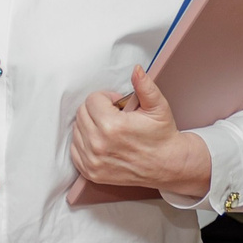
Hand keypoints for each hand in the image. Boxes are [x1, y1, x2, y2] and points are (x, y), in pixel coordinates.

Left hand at [71, 68, 211, 196]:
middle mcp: (99, 145)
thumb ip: (144, 86)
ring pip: (77, 130)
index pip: (92, 100)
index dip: (106, 99)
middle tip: (115, 116)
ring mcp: (93, 161)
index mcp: (113, 126)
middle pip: (82, 113)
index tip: (118, 105)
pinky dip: (85, 142)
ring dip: (90, 125)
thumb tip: (136, 70)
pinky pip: (75, 149)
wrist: (167, 165)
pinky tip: (102, 141)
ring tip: (110, 129)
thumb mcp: (157, 107)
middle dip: (97, 110)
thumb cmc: (162, 136)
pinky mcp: (90, 172)